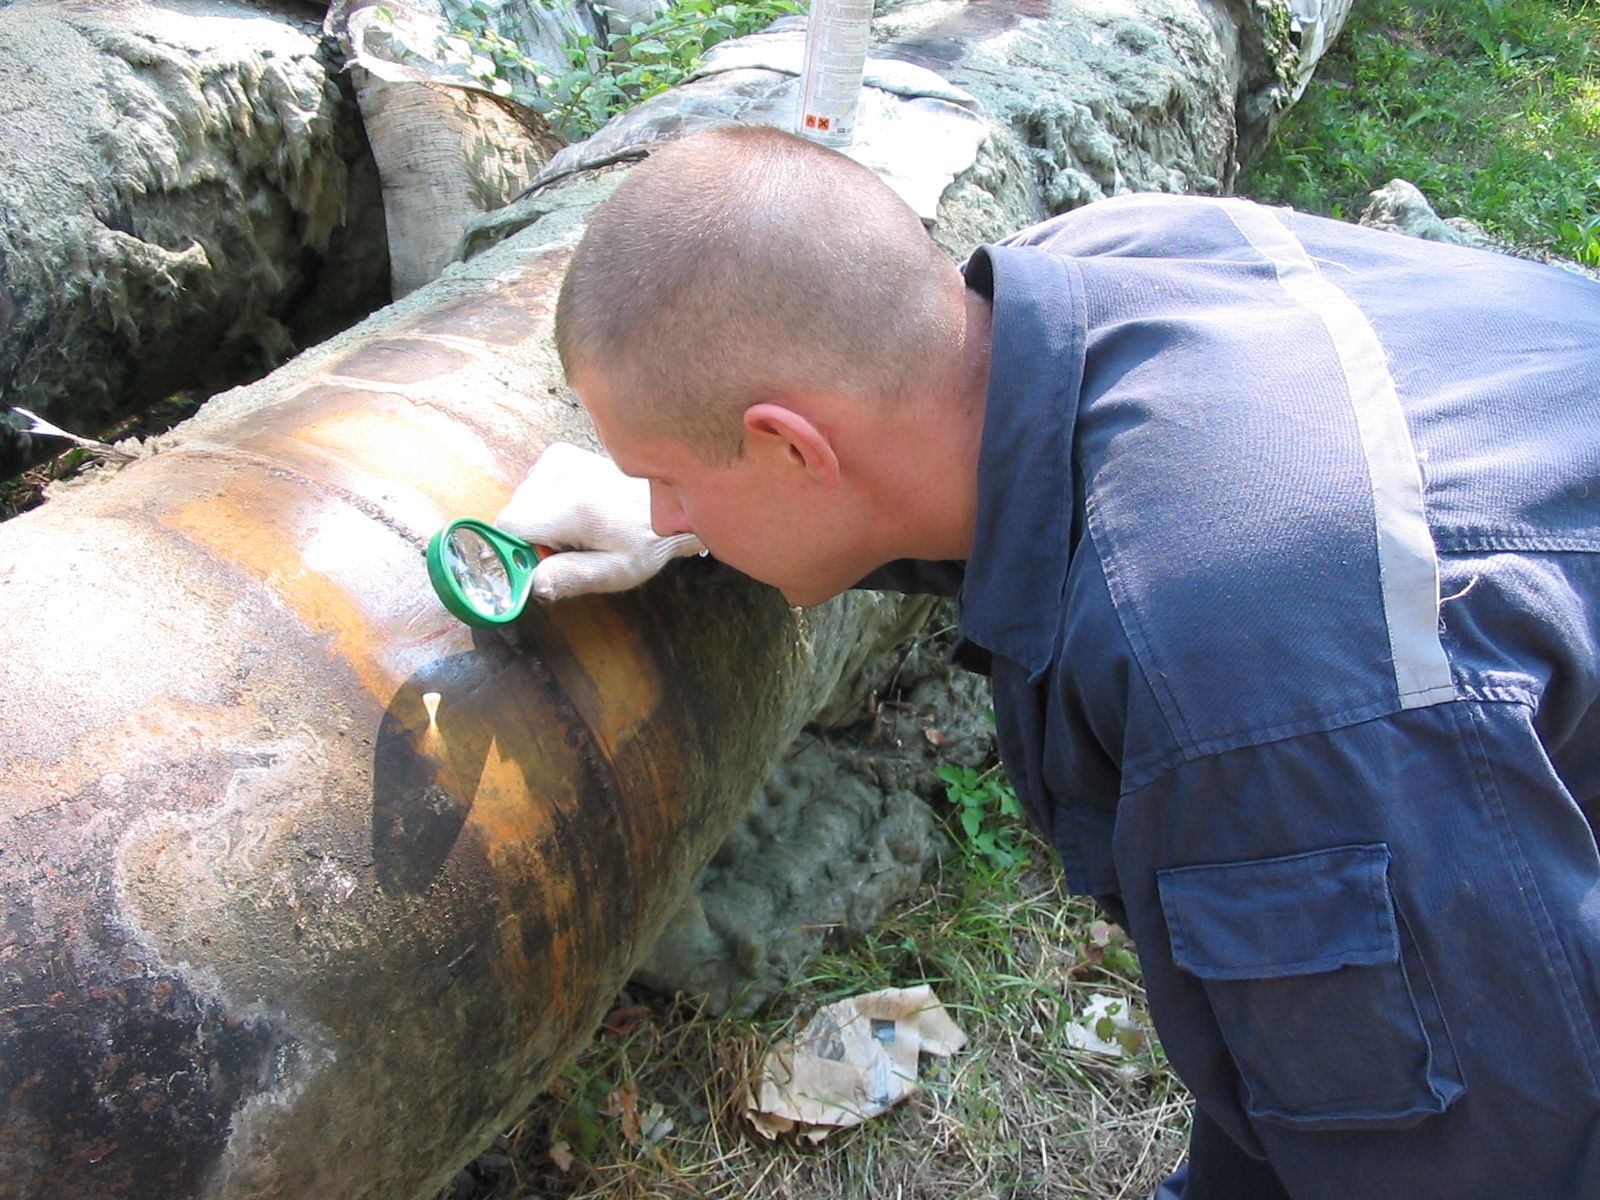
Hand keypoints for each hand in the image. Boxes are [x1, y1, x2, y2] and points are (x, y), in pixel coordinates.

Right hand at [494, 442, 704, 601]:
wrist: (666, 502)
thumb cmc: (643, 541)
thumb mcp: (613, 572)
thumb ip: (570, 577)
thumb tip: (530, 584)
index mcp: (574, 507)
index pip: (508, 527)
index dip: (518, 551)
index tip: (546, 560)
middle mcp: (562, 474)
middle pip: (514, 516)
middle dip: (534, 538)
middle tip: (573, 545)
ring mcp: (559, 459)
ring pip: (521, 501)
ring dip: (542, 520)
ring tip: (581, 526)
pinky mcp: (559, 454)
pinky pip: (532, 486)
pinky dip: (547, 502)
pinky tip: (578, 508)